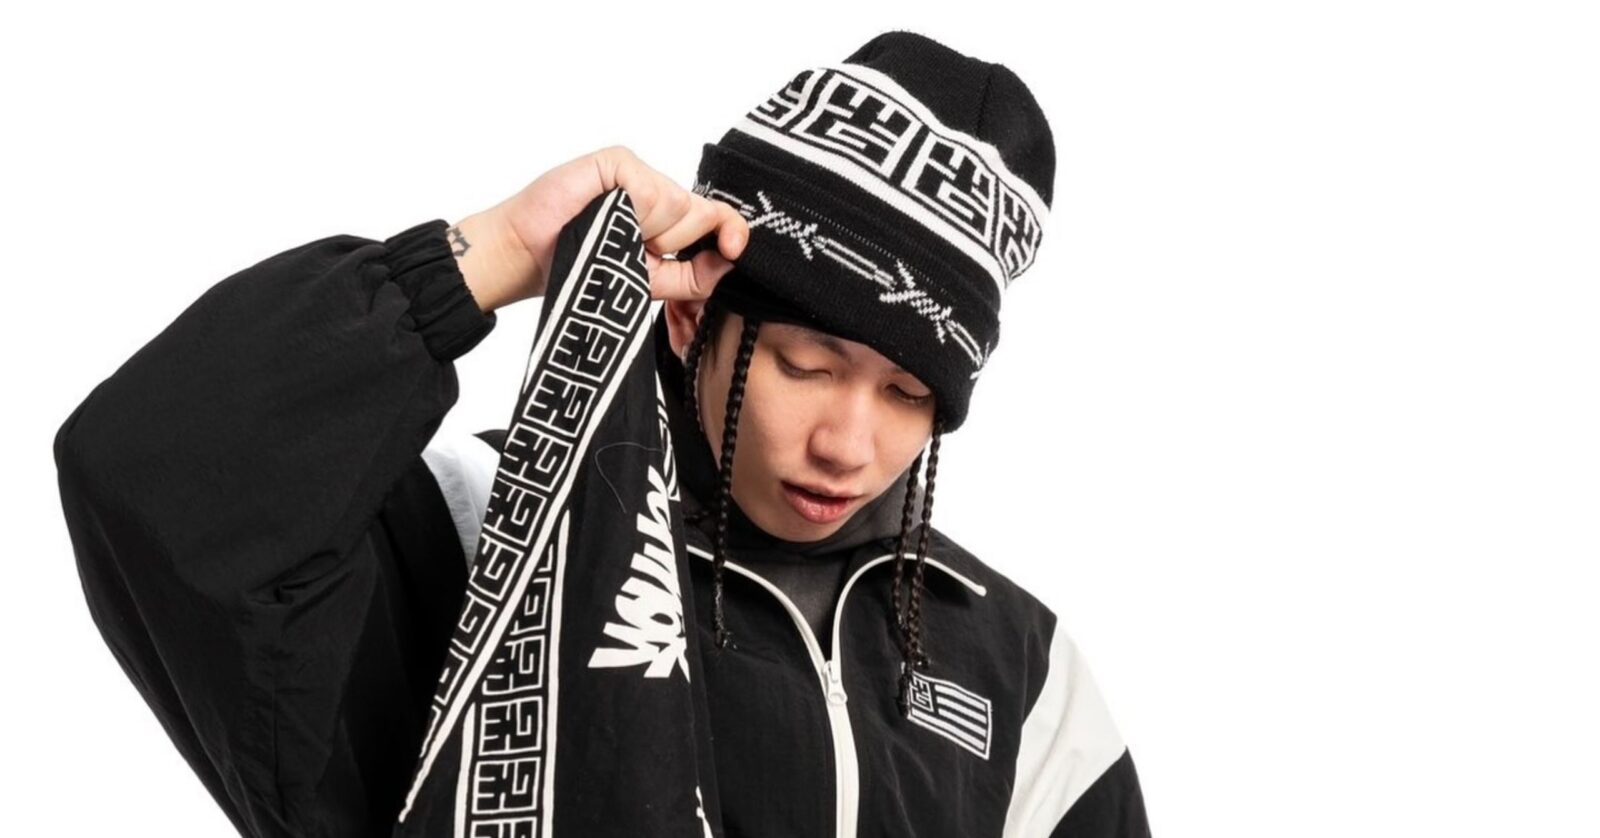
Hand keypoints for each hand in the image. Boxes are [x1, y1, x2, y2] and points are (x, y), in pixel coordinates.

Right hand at [452, 145, 748, 311]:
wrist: (529, 259)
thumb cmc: (582, 269)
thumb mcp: (648, 284)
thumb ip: (692, 277)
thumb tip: (730, 261)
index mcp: (669, 220)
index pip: (718, 218)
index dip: (733, 232)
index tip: (734, 251)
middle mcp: (658, 192)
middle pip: (701, 214)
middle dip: (673, 245)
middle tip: (632, 251)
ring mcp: (638, 174)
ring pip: (677, 205)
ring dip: (647, 233)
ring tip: (608, 236)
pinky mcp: (617, 162)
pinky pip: (649, 188)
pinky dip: (631, 211)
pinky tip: (603, 216)